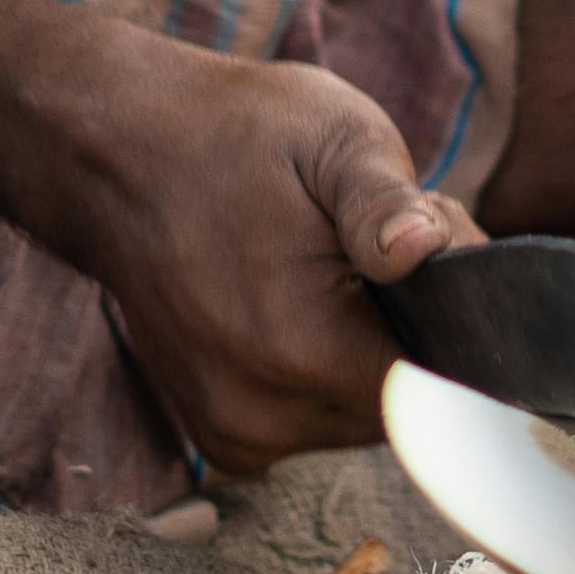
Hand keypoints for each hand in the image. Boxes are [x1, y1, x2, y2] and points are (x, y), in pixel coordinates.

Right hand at [57, 43, 475, 475]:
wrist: (119, 156)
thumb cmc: (238, 136)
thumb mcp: (334, 137)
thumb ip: (387, 203)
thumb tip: (429, 250)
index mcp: (304, 352)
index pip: (439, 389)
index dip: (454, 322)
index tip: (426, 257)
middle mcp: (266, 417)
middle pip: (402, 407)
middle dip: (408, 335)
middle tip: (375, 248)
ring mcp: (235, 435)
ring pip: (358, 417)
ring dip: (364, 355)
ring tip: (330, 268)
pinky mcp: (220, 437)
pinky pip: (311, 421)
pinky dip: (320, 372)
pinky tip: (294, 304)